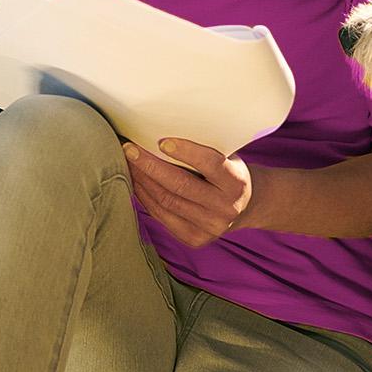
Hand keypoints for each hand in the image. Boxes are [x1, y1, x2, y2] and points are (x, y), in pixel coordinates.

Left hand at [121, 136, 260, 247]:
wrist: (243, 207)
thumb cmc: (226, 172)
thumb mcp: (226, 157)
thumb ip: (204, 149)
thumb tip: (160, 133)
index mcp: (236, 182)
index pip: (210, 164)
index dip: (185, 151)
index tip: (161, 141)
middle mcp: (226, 207)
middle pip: (180, 185)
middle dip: (149, 165)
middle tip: (128, 148)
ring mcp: (210, 227)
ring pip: (166, 201)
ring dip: (142, 180)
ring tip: (127, 163)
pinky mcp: (195, 239)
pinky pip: (162, 216)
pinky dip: (145, 197)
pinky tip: (135, 182)